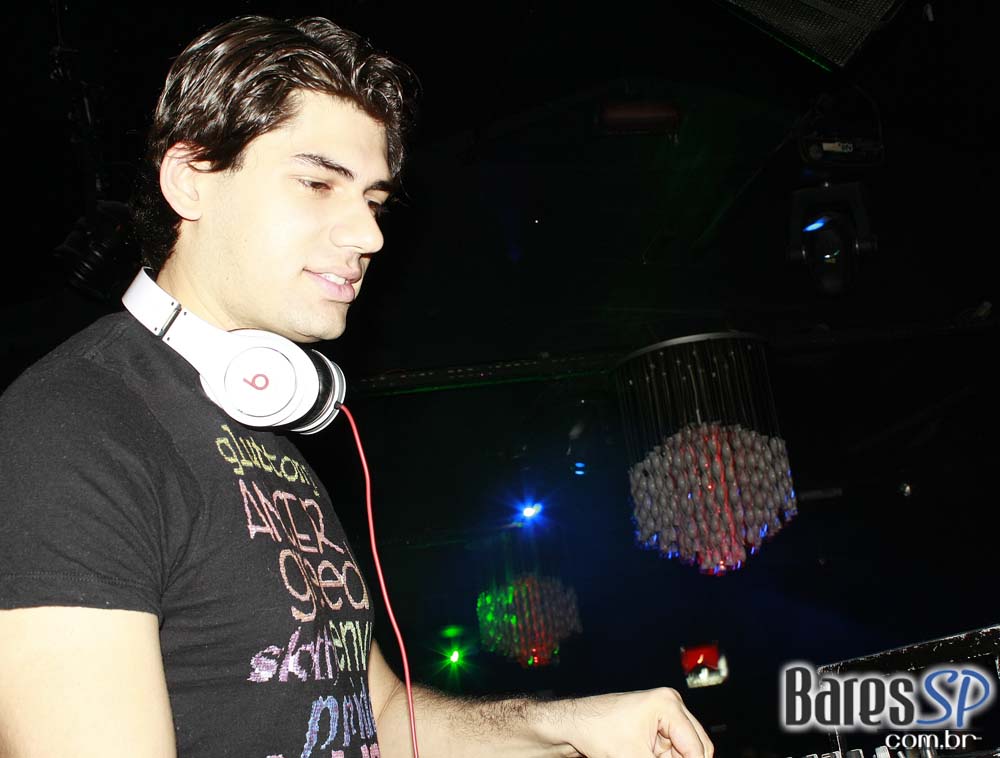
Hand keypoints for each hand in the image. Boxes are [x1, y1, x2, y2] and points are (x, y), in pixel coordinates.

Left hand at [561, 687, 712, 757]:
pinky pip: (673, 750)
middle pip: (697, 745)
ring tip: (641, 754)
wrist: (574, 724)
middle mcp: (670, 704)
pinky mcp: (656, 725)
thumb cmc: (596, 731)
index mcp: (668, 704)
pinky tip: (644, 755)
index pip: (696, 746)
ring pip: (686, 750)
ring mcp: (664, 713)